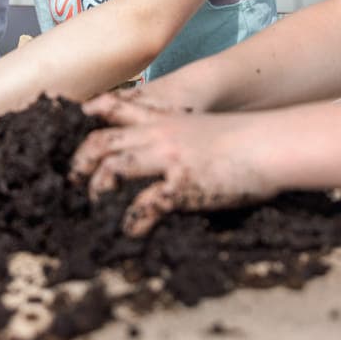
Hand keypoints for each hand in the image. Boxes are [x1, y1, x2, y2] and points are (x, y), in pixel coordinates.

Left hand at [69, 103, 277, 236]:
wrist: (269, 143)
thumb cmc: (243, 138)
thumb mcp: (199, 127)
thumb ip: (176, 135)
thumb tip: (163, 154)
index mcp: (163, 119)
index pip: (115, 108)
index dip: (88, 116)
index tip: (71, 126)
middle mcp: (159, 134)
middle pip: (101, 141)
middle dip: (80, 162)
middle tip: (71, 180)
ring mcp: (169, 158)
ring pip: (115, 167)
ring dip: (98, 189)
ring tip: (94, 207)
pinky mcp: (182, 185)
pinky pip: (146, 204)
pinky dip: (132, 220)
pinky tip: (129, 231)